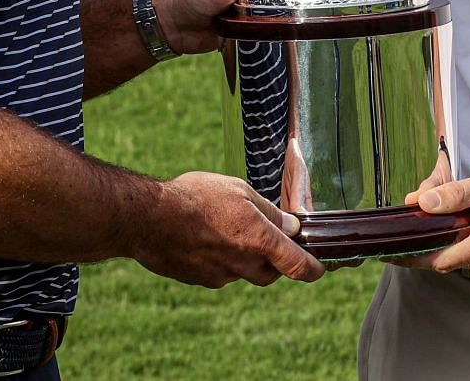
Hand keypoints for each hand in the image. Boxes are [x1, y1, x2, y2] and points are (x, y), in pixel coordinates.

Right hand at [135, 172, 325, 287]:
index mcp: (259, 241)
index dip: (315, 269)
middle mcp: (244, 264)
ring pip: (245, 271)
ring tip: (227, 229)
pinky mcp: (201, 280)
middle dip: (275, 258)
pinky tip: (205, 237)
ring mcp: (221, 276)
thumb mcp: (238, 190)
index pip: (299, 266)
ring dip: (245, 257)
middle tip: (265, 234)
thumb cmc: (195, 197)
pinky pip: (221, 273)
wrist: (148, 220)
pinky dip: (221, 259)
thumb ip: (268, 211)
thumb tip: (290, 226)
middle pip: (272, 271)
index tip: (321, 267)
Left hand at [389, 154, 469, 277]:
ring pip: (454, 252)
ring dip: (439, 233)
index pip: (442, 260)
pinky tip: (450, 215)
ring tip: (433, 203)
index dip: (413, 256)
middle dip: (424, 235)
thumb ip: (453, 194)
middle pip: (445, 256)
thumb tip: (421, 202)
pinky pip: (465, 249)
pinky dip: (453, 234)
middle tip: (409, 211)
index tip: (390, 251)